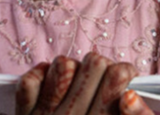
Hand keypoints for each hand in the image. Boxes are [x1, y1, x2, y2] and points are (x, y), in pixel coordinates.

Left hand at [15, 53, 151, 114]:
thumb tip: (129, 96)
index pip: (118, 77)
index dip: (126, 73)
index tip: (125, 81)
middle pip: (95, 63)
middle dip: (101, 69)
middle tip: (101, 84)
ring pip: (63, 65)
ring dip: (72, 70)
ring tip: (77, 85)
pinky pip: (29, 81)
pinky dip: (40, 78)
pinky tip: (53, 88)